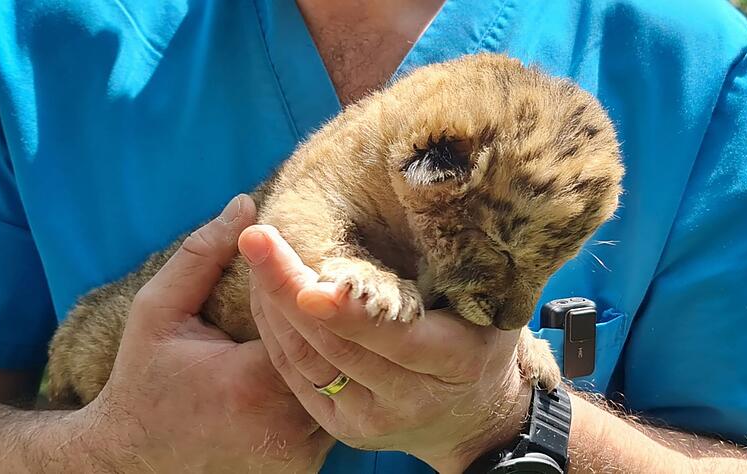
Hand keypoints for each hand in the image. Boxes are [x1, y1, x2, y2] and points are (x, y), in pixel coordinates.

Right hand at [73, 196, 333, 472]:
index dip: (316, 293)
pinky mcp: (302, 470)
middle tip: (341, 288)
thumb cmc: (144, 378)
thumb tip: (246, 204)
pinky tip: (325, 366)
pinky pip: (331, 418)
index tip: (319, 267)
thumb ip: (202, 255)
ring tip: (337, 322)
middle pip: (335, 357)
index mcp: (251, 382)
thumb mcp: (158, 310)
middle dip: (335, 322)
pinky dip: (329, 392)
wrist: (132, 459)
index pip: (311, 322)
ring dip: (339, 359)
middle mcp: (283, 425)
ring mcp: (297, 453)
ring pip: (341, 389)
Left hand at [239, 225, 531, 472]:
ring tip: (255, 250)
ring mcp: (369, 419)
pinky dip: (273, 329)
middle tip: (258, 238)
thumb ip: (457, 274)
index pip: (393, 338)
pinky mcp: (339, 425)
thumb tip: (420, 207)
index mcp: (454, 362)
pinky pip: (294, 374)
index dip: (348, 313)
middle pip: (336, 346)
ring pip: (306, 359)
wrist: (472, 417)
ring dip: (273, 303)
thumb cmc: (482, 344)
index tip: (309, 283)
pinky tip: (261, 289)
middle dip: (289, 290)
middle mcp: (409, 399)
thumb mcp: (491, 309)